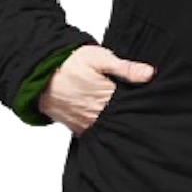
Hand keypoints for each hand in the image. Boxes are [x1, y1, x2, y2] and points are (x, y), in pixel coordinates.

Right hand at [37, 45, 155, 134]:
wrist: (41, 73)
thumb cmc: (71, 62)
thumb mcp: (100, 58)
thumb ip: (125, 68)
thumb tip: (150, 73)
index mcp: (106, 97)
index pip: (132, 107)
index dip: (141, 103)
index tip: (150, 101)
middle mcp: (96, 115)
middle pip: (122, 121)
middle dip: (130, 115)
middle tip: (137, 109)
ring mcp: (86, 124)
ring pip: (109, 129)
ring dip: (116, 123)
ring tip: (122, 115)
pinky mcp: (77, 129)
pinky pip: (95, 133)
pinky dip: (103, 128)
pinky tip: (108, 121)